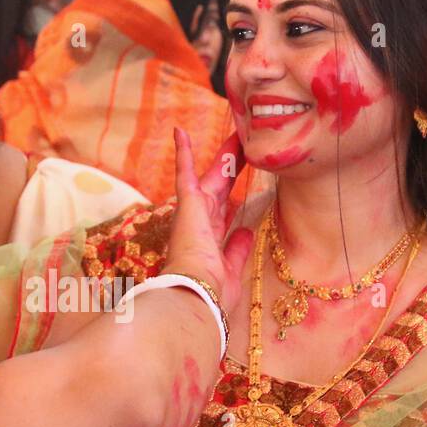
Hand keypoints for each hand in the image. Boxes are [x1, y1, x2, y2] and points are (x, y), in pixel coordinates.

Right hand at [165, 130, 252, 314]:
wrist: (196, 295)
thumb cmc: (212, 292)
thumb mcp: (232, 270)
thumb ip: (237, 250)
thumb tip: (246, 232)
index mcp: (209, 240)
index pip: (224, 211)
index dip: (233, 195)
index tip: (241, 182)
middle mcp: (199, 223)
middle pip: (221, 187)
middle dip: (234, 167)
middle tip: (245, 145)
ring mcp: (192, 212)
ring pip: (211, 175)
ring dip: (224, 154)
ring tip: (237, 132)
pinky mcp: (187, 204)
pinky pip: (184, 173)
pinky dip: (183, 153)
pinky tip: (180, 131)